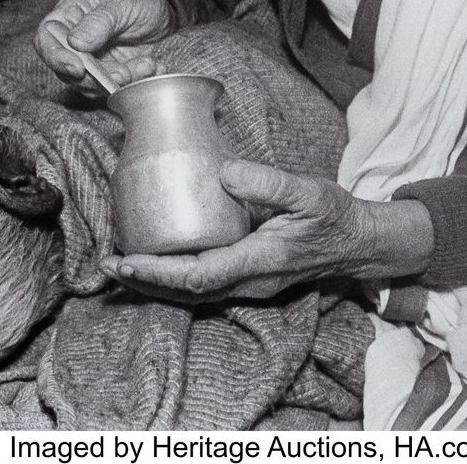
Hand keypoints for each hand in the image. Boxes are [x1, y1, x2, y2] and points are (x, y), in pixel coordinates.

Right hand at [34, 0, 174, 95]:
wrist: (167, 19)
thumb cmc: (141, 3)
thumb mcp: (126, 4)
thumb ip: (101, 21)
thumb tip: (75, 42)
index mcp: (72, 13)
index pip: (47, 35)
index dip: (55, 55)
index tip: (77, 67)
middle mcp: (75, 40)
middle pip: (65, 67)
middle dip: (94, 76)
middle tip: (122, 73)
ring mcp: (91, 61)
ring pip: (89, 84)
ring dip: (117, 81)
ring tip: (146, 65)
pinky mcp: (108, 77)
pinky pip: (112, 90)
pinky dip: (134, 83)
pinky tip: (153, 67)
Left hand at [98, 160, 433, 301]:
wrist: (359, 244)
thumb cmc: (335, 216)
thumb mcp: (309, 192)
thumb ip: (268, 183)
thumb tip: (224, 172)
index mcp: (259, 261)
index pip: (198, 276)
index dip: (157, 272)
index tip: (125, 262)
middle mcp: (249, 282)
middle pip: (185, 293)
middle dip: (143, 282)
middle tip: (107, 265)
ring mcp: (249, 285)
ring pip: (192, 293)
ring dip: (154, 282)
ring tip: (120, 265)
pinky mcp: (248, 278)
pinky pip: (203, 285)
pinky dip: (173, 277)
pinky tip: (157, 260)